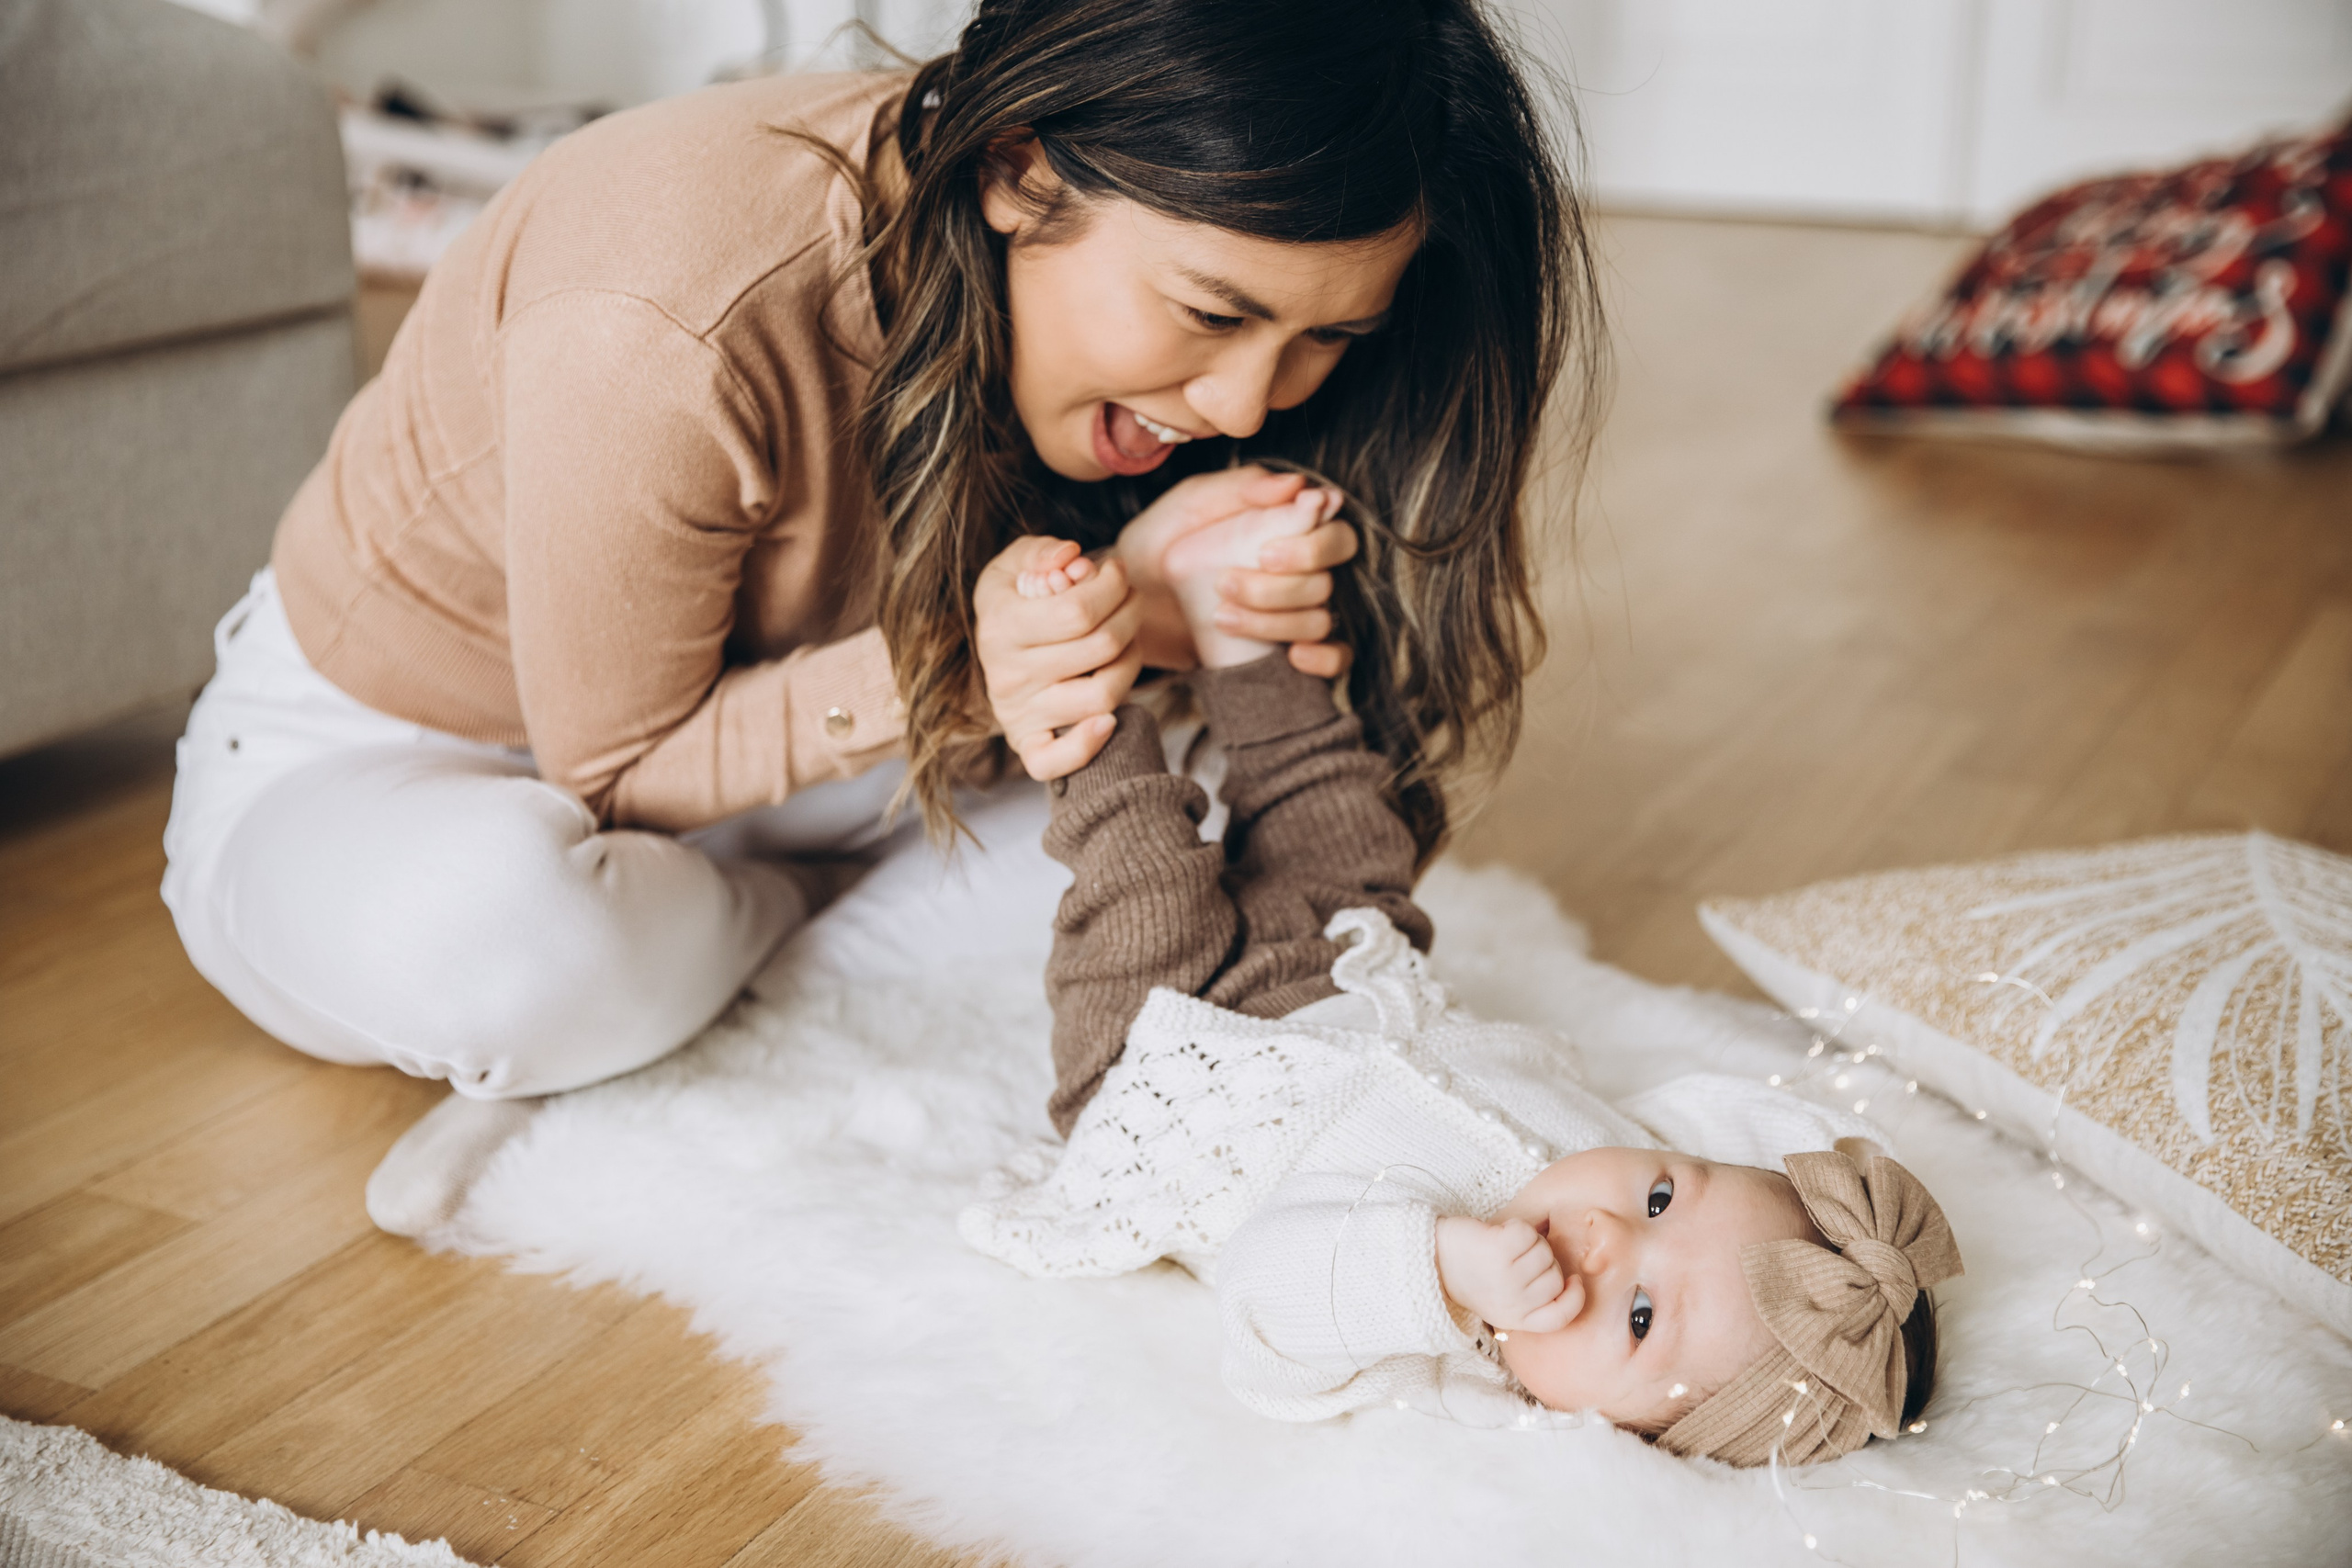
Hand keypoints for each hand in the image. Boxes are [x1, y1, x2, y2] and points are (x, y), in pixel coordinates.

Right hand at [974, 536, 1144, 779]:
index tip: (1117, 572)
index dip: (1113, 586)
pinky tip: (1109, 720)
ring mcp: (1018, 713)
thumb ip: (1041, 553)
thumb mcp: (1015, 564)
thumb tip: (1071, 558)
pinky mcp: (1028, 744)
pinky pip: (1055, 762)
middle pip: (1100, 648)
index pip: (1078, 610)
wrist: (992, 648)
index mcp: (1001, 627)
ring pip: (1102, 695)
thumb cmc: (1015, 600)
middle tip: (1132, 599)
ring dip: (1130, 662)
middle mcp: (1008, 674)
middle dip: (1130, 614)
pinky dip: (1087, 746)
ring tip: (1126, 641)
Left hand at [1114, 465, 1358, 675]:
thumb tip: (1299, 485)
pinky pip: (1335, 659)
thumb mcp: (1192, 503)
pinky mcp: (1285, 649)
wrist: (1128, 596)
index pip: (1337, 535)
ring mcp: (1297, 612)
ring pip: (1318, 620)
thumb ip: (1243, 489)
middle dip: (1282, 588)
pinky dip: (1323, 659)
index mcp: (1291, 528)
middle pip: (1327, 580)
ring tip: (1219, 615)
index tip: (1265, 554)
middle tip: (1226, 583)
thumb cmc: (1160, 540)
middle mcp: (1304, 570)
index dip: (1314, 547)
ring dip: (1274, 622)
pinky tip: (1294, 657)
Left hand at [1435, 1216, 1584, 1333]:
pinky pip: (1528, 1233)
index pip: (1560, 1318)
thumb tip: (1572, 1282)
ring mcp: (1505, 1277)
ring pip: (1544, 1253)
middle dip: (1544, 1261)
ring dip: (1530, 1242)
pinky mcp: (1497, 1250)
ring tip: (1506, 1246)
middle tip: (1518, 1257)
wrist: (1434, 1257)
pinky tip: (1500, 1233)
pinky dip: (1517, 1227)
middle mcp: (1512, 1302)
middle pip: (1555, 1278)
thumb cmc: (1474, 1274)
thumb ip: (1533, 1301)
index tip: (1572, 1280)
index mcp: (1516, 1319)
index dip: (1575, 1298)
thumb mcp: (1502, 1301)